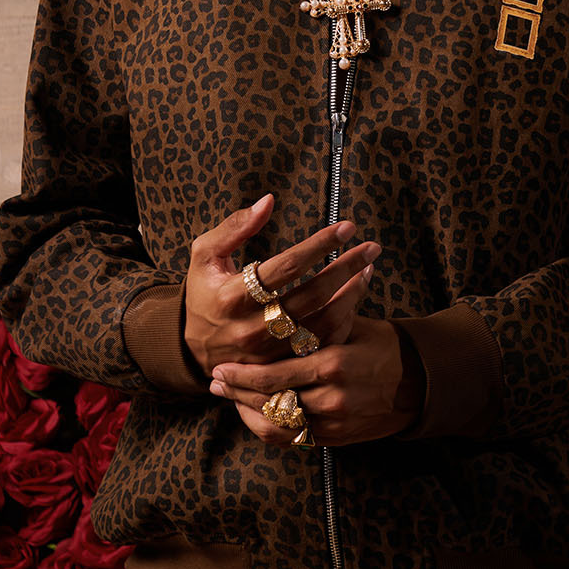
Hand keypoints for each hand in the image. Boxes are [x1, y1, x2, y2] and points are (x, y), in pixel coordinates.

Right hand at [183, 193, 378, 377]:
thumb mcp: (205, 256)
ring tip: (368, 269)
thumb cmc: (205, 293)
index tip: (346, 228)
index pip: (285, 267)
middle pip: (311, 296)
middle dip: (346, 267)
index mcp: (232, 297)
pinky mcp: (283, 367)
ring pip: (322, 323)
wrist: (197, 350)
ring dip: (352, 294)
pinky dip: (344, 319)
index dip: (319, 245)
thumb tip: (268, 201)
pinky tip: (354, 296)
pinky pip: (323, 344)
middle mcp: (251, 328)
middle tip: (371, 247)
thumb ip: (234, 227)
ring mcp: (269, 353)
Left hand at [210, 315, 423, 446]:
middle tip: (215, 384)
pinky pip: (293, 439)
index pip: (274, 377)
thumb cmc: (386, 346)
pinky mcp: (336, 438)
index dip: (242, 377)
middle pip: (269, 404)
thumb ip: (319, 320)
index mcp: (332, 365)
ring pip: (277, 427)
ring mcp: (333, 422)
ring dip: (248, 414)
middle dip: (237, 395)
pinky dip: (270, 429)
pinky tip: (255, 416)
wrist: (420, 383)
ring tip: (230, 400)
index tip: (220, 369)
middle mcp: (330, 398)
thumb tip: (288, 294)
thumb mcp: (355, 325)